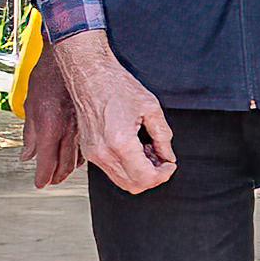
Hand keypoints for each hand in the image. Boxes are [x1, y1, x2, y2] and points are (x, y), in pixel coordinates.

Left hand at [23, 60, 82, 189]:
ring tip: (62, 172)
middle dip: (56, 176)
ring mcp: (82, 127)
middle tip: (50, 180)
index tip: (39, 182)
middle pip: (64, 165)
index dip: (42, 177)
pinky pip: (88, 145)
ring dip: (69, 168)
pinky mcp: (91, 121)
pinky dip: (80, 155)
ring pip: (78, 157)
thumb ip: (29, 133)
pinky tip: (76, 156)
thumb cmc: (47, 75)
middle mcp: (68, 130)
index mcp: (50, 127)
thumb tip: (27, 154)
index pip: (47, 162)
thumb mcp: (30, 104)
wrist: (70, 57)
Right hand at [50, 28, 175, 193]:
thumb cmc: (116, 85)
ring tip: (148, 152)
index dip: (163, 175)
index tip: (169, 164)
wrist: (90, 75)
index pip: (146, 178)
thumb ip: (163, 137)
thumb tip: (168, 156)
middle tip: (162, 161)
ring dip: (139, 173)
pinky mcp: (89, 151)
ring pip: (122, 181)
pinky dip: (127, 167)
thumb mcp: (151, 108)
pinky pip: (111, 170)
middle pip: (134, 185)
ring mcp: (94, 154)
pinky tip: (135, 149)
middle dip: (153, 177)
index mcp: (120, 143)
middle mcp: (104, 153)